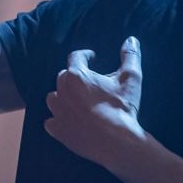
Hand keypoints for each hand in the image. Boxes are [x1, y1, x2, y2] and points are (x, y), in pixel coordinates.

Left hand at [44, 37, 144, 165]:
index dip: (85, 56)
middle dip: (75, 77)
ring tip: (76, 100)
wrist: (117, 142)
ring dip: (63, 96)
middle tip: (89, 83)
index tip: (92, 58)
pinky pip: (51, 121)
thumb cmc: (122, 108)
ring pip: (54, 98)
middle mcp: (62, 91)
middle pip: (64, 77)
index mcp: (77, 75)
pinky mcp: (58, 130)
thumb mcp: (131, 79)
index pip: (76, 57)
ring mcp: (58, 112)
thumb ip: (130, 56)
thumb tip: (132, 39)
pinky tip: (69, 120)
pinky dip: (58, 119)